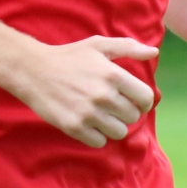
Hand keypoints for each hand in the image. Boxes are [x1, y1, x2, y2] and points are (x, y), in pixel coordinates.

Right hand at [6, 35, 158, 147]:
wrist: (32, 70)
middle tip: (112, 105)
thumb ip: (128, 47)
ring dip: (112, 125)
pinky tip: (88, 122)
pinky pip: (100, 142)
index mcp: (113, 74)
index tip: (135, 101)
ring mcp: (89, 113)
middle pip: (133, 117)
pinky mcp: (75, 127)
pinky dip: (96, 135)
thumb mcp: (98, 45)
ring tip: (101, 115)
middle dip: (125, 112)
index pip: (145, 98)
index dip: (143, 101)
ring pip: (119, 132)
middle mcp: (103, 95)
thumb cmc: (68, 56)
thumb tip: (153, 52)